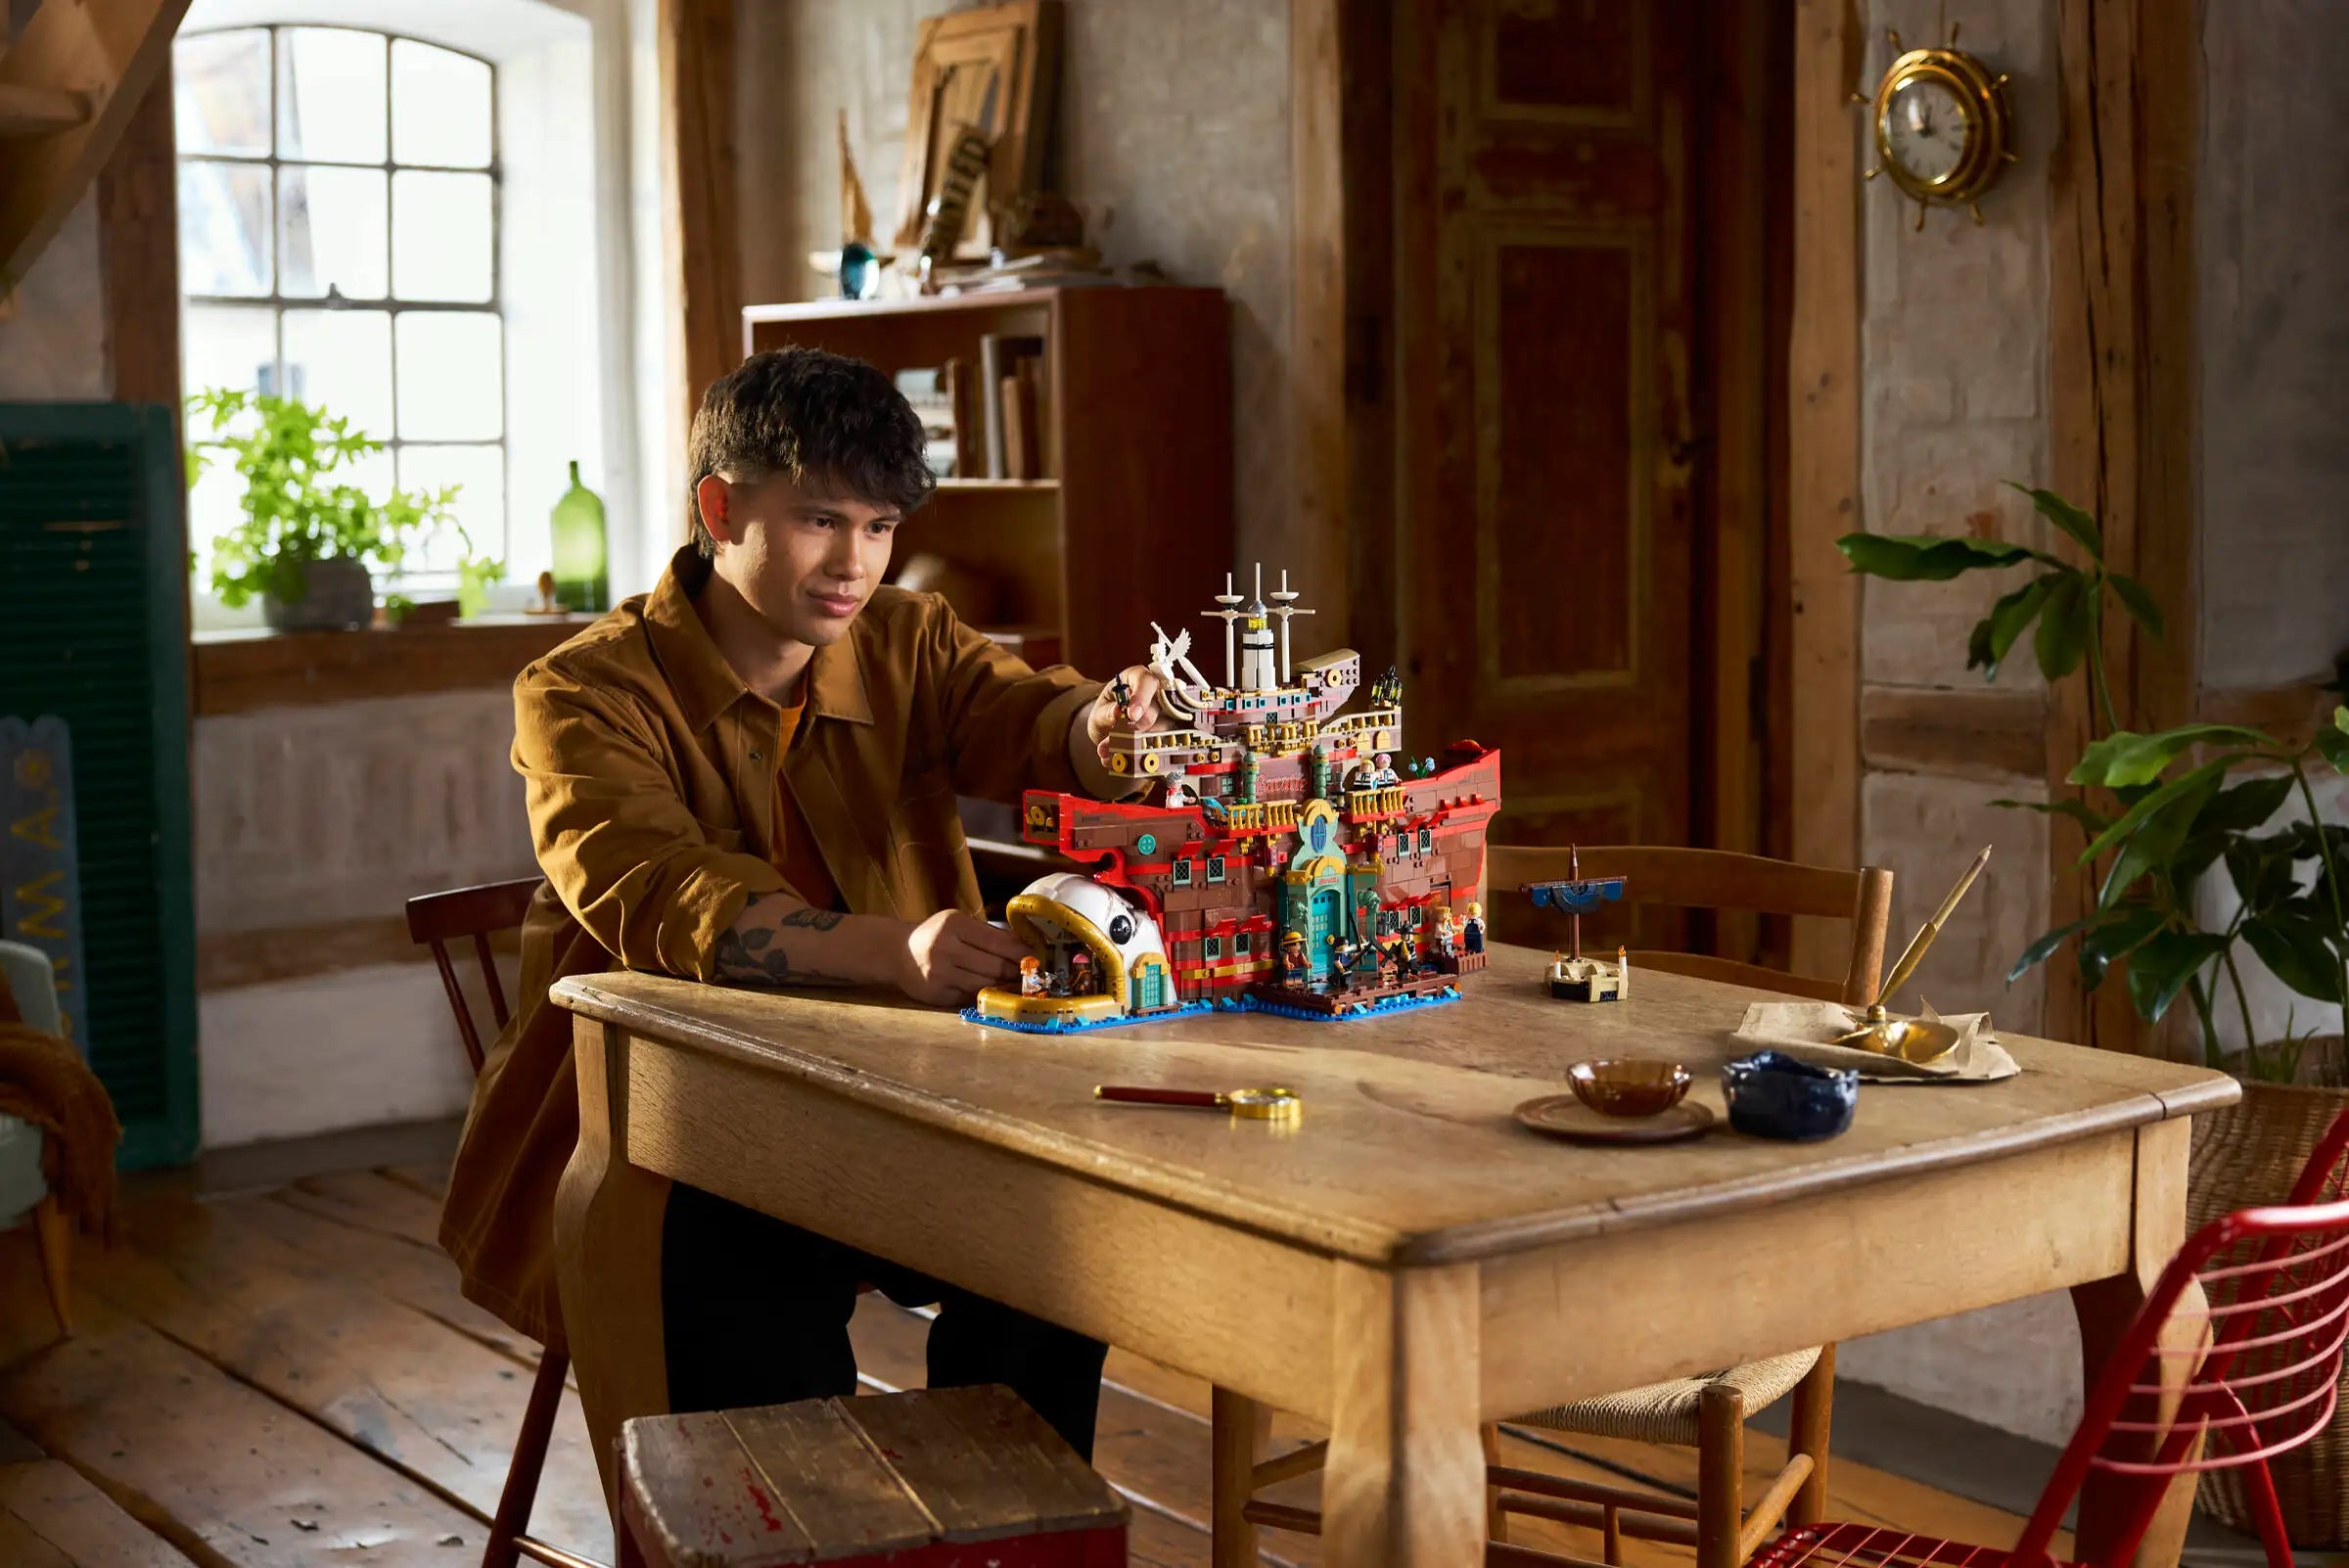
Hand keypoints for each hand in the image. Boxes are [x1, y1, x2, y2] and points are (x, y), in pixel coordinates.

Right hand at [894, 909, 1033, 1006]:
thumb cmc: (936, 935)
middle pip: (994, 966)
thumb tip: (1025, 946)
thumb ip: (988, 934)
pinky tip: (996, 992)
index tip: (1037, 958)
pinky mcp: (937, 994)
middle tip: (1032, 975)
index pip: (997, 942)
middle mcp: (945, 949)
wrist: (898, 952)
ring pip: (985, 985)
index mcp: (954, 925)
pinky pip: (970, 997)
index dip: (1021, 952)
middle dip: (1017, 972)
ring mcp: (939, 974)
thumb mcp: (958, 923)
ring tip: (1018, 984)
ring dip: (1005, 986)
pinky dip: (986, 995)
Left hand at [1087, 664, 1163, 763]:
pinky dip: (1138, 754)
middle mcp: (1155, 695)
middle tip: (1118, 737)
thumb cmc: (1105, 713)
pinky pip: (1158, 745)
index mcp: (1137, 678)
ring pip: (1159, 729)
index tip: (1132, 715)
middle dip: (1137, 726)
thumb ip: (1105, 713)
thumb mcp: (1098, 713)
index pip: (1147, 681)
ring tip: (1109, 751)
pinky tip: (1120, 758)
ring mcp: (1164, 715)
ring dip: (1134, 744)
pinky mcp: (1167, 734)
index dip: (1141, 697)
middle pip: (1156, 709)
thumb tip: (1116, 712)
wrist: (1109, 730)